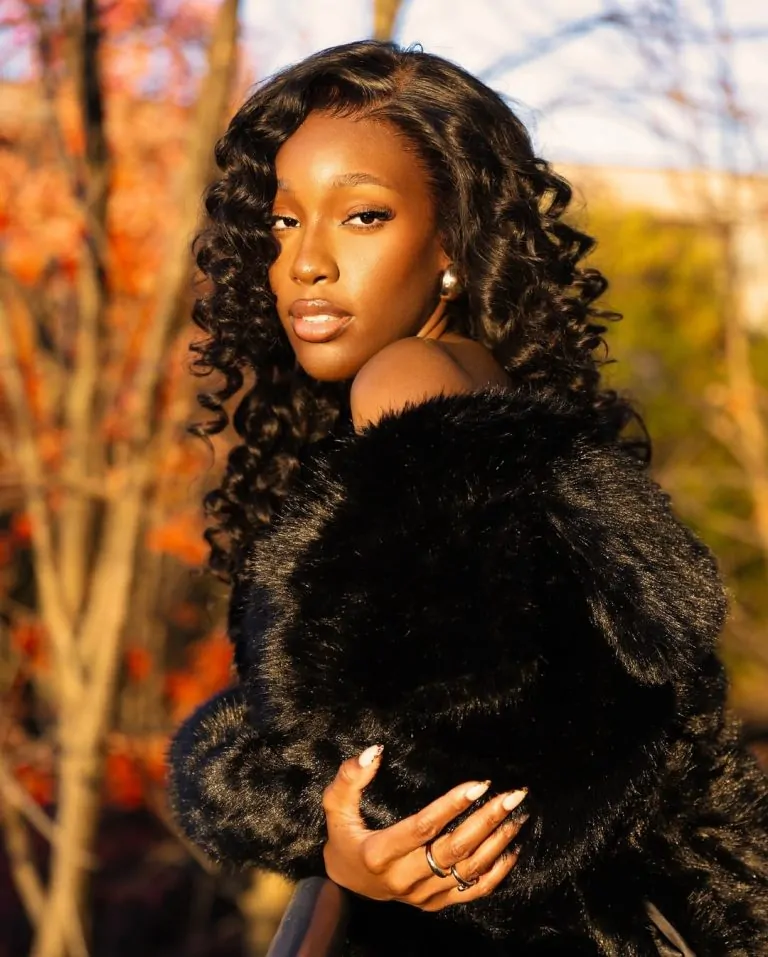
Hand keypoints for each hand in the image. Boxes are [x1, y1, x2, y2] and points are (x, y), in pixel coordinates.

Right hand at [322, 745, 527, 910]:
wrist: (347, 883)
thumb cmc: (344, 836)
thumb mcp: (336, 806)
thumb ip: (350, 778)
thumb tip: (374, 751)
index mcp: (379, 853)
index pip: (423, 828)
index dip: (451, 805)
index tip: (478, 785)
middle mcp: (403, 878)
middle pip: (453, 849)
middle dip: (487, 820)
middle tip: (512, 796)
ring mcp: (422, 894)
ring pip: (468, 870)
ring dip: (497, 842)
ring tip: (517, 816)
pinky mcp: (435, 903)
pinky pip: (472, 891)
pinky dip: (496, 872)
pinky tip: (511, 849)